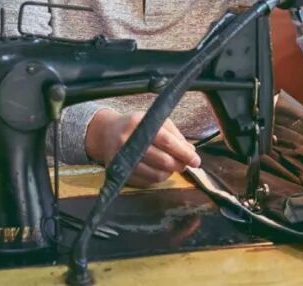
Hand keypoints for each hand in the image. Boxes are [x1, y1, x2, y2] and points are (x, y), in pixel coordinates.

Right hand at [85, 109, 200, 187]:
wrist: (106, 133)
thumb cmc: (136, 125)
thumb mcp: (154, 120)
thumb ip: (174, 135)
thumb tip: (191, 152)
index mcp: (137, 124)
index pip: (166, 141)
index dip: (183, 152)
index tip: (196, 160)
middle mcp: (127, 142)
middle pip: (162, 161)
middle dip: (179, 164)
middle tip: (185, 164)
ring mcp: (122, 160)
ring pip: (156, 175)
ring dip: (170, 173)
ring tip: (172, 165)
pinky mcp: (120, 173)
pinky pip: (147, 182)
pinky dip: (158, 178)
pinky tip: (160, 170)